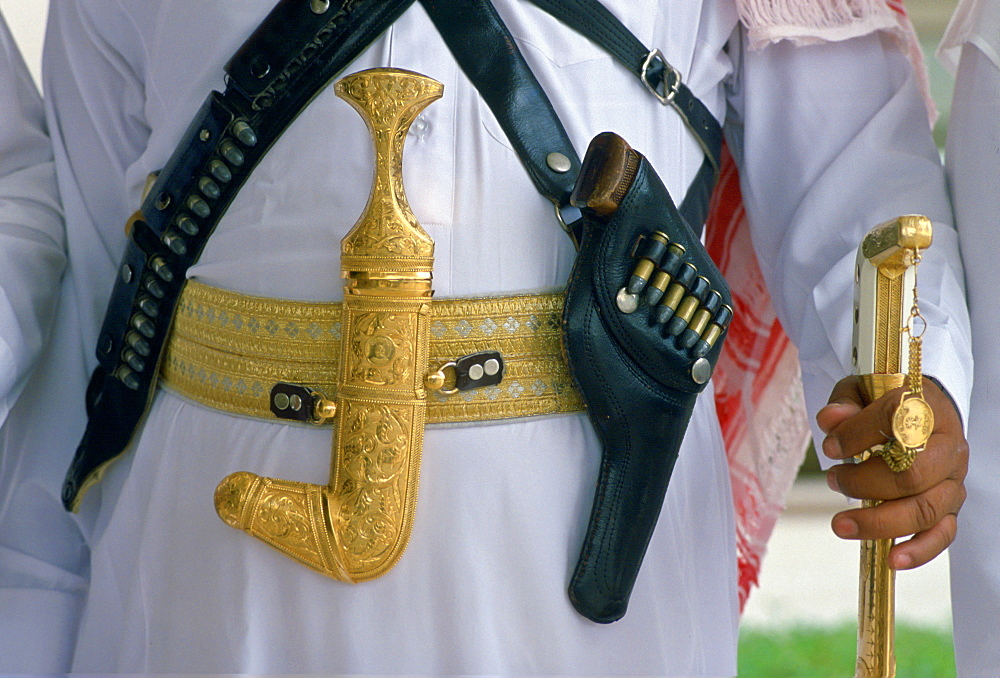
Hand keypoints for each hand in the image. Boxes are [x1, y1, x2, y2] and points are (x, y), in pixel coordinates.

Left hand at [815, 376, 967, 568]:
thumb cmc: (887, 402)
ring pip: (924, 509)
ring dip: (878, 522)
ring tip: (841, 524)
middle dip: (864, 484)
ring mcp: (952, 480)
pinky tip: (892, 560)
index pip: (895, 420)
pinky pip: (942, 534)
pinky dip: (919, 551)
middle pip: (912, 475)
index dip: (856, 434)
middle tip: (834, 479)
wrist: (923, 412)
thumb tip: (831, 419)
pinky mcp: (951, 507)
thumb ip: (845, 403)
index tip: (830, 447)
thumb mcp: (862, 391)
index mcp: (926, 409)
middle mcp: (947, 447)